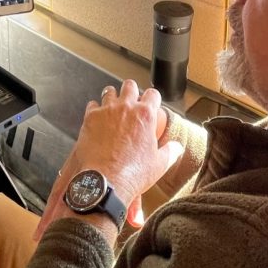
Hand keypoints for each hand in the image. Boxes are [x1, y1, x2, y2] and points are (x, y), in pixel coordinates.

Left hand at [34, 80, 182, 239]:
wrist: (105, 181)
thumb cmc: (132, 174)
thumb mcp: (160, 164)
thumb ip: (170, 151)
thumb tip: (177, 147)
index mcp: (145, 115)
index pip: (153, 94)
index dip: (152, 98)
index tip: (150, 103)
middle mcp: (126, 108)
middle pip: (129, 86)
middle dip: (131, 91)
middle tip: (130, 101)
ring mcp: (107, 111)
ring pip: (109, 91)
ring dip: (112, 97)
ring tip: (113, 106)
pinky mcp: (90, 118)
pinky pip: (92, 105)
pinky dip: (95, 110)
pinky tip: (97, 118)